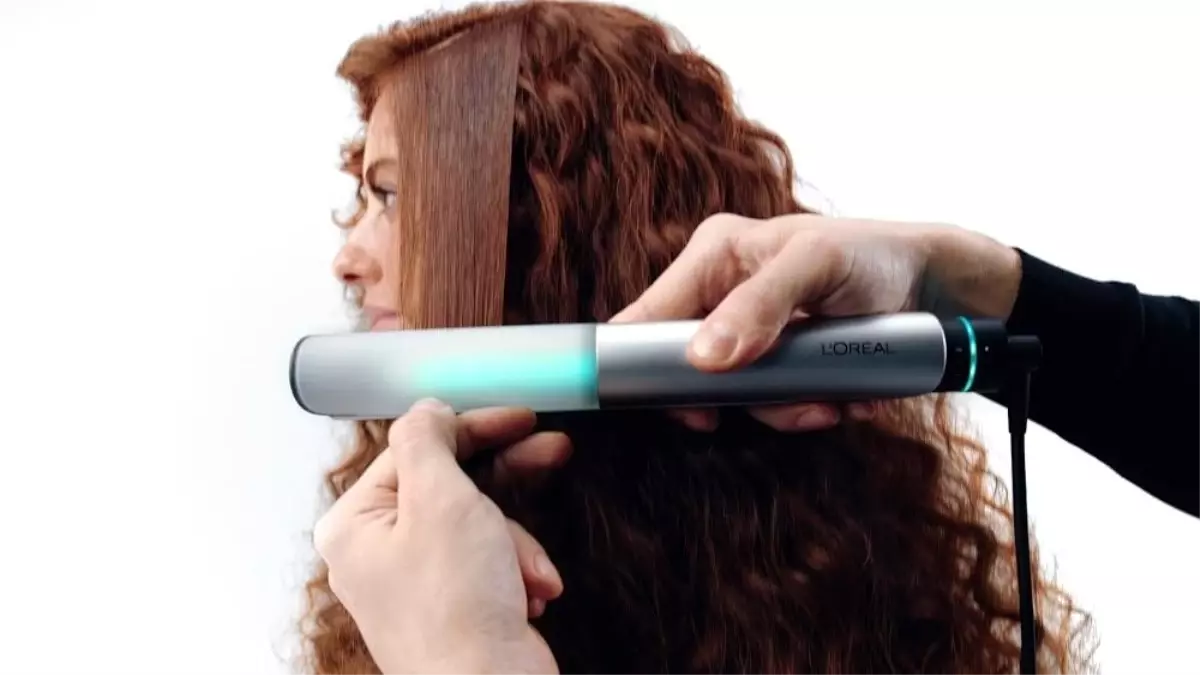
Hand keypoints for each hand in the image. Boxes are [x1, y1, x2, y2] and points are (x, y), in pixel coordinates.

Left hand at [314, 400, 569, 674]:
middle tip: (548, 450)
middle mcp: (379, 553)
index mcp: (355, 524)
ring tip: (526, 572)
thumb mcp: (440, 500)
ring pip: (480, 524)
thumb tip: (426, 410)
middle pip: (449, 485)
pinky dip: (518, 572)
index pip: (414, 449)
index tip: (515, 417)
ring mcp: (416, 582)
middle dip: (505, 482)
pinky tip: (529, 592)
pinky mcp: (454, 606)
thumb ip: (428, 442)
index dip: (471, 428)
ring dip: (516, 543)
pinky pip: (492, 562)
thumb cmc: (455, 614)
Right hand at [612, 213, 1020, 431]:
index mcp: (712, 254)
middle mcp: (718, 292)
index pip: (647, 316)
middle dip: (730, 397)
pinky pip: (765, 403)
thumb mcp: (816, 265)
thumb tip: (703, 358)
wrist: (931, 286)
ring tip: (828, 402)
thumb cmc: (872, 255)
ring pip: (728, 394)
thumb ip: (758, 305)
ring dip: (777, 409)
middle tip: (778, 406)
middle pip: (685, 366)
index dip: (640, 365)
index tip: (675, 405)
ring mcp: (745, 332)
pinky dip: (799, 410)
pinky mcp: (773, 362)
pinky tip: (838, 401)